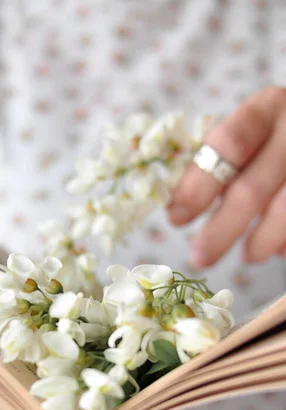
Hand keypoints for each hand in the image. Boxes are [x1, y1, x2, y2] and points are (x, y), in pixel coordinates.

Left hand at [168, 87, 285, 267]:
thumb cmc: (273, 135)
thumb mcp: (249, 133)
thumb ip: (218, 162)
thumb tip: (179, 209)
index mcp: (265, 110)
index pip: (228, 145)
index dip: (199, 185)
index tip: (176, 217)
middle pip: (252, 189)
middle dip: (220, 230)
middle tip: (199, 258)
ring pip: (284, 210)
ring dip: (260, 241)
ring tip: (247, 257)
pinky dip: (285, 240)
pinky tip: (276, 249)